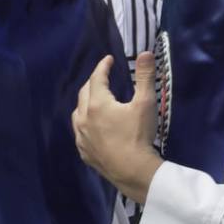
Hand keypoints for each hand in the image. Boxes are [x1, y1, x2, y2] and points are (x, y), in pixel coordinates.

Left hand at [72, 53, 162, 204]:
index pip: (97, 78)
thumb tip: (144, 53)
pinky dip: (85, 121)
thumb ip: (145, 76)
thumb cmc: (138, 134)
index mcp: (97, 104)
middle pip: (84, 93)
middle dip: (94, 81)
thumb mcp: (145, 103)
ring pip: (78, 113)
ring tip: (96, 99)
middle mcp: (83, 118)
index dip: (103, 66)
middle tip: (104, 76)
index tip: (109, 59)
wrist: (132, 170)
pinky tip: (93, 126)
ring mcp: (81, 136)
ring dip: (86, 101)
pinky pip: (79, 131)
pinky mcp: (84, 151)